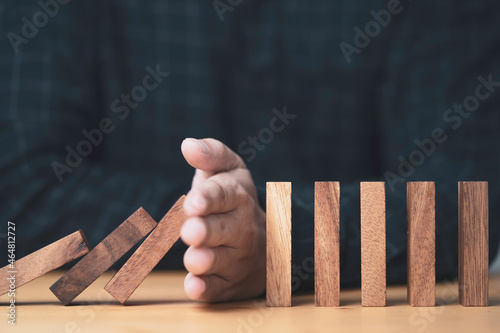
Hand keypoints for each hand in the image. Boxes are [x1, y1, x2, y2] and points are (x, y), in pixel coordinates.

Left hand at [180, 138, 265, 301]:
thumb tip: (188, 144)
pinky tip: (194, 287)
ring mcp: (238, 258)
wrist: (266, 243)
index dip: (209, 199)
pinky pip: (218, 288)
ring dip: (206, 261)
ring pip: (222, 261)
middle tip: (190, 231)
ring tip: (193, 259)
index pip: (225, 195)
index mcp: (239, 197)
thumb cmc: (234, 202)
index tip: (193, 202)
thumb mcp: (229, 172)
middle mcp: (243, 229)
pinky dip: (206, 289)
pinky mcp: (230, 284)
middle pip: (224, 230)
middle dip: (207, 231)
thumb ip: (211, 155)